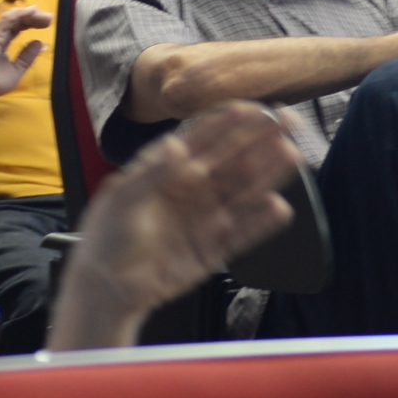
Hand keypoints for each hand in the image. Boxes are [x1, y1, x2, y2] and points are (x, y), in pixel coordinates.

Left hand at [56, 103, 301, 344]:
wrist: (106, 288)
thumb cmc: (105, 238)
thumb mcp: (122, 199)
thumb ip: (152, 173)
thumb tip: (176, 146)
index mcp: (167, 167)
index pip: (204, 137)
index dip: (230, 121)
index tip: (255, 109)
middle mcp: (191, 187)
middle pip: (232, 158)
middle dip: (261, 139)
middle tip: (289, 122)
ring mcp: (205, 216)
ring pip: (243, 191)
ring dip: (268, 173)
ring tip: (291, 156)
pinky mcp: (213, 248)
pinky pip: (243, 231)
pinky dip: (262, 222)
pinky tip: (279, 207)